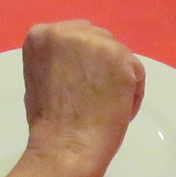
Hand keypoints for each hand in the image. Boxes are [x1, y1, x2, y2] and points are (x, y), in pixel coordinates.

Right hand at [20, 20, 142, 176]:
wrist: (66, 145)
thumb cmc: (48, 122)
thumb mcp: (39, 75)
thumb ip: (56, 59)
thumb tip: (79, 58)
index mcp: (41, 36)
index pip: (74, 35)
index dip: (81, 59)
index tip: (80, 82)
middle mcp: (67, 31)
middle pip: (98, 38)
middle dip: (101, 63)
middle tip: (96, 94)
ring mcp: (95, 42)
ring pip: (118, 53)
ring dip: (117, 77)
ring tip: (106, 105)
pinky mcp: (120, 57)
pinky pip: (136, 71)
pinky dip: (132, 92)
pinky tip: (119, 110)